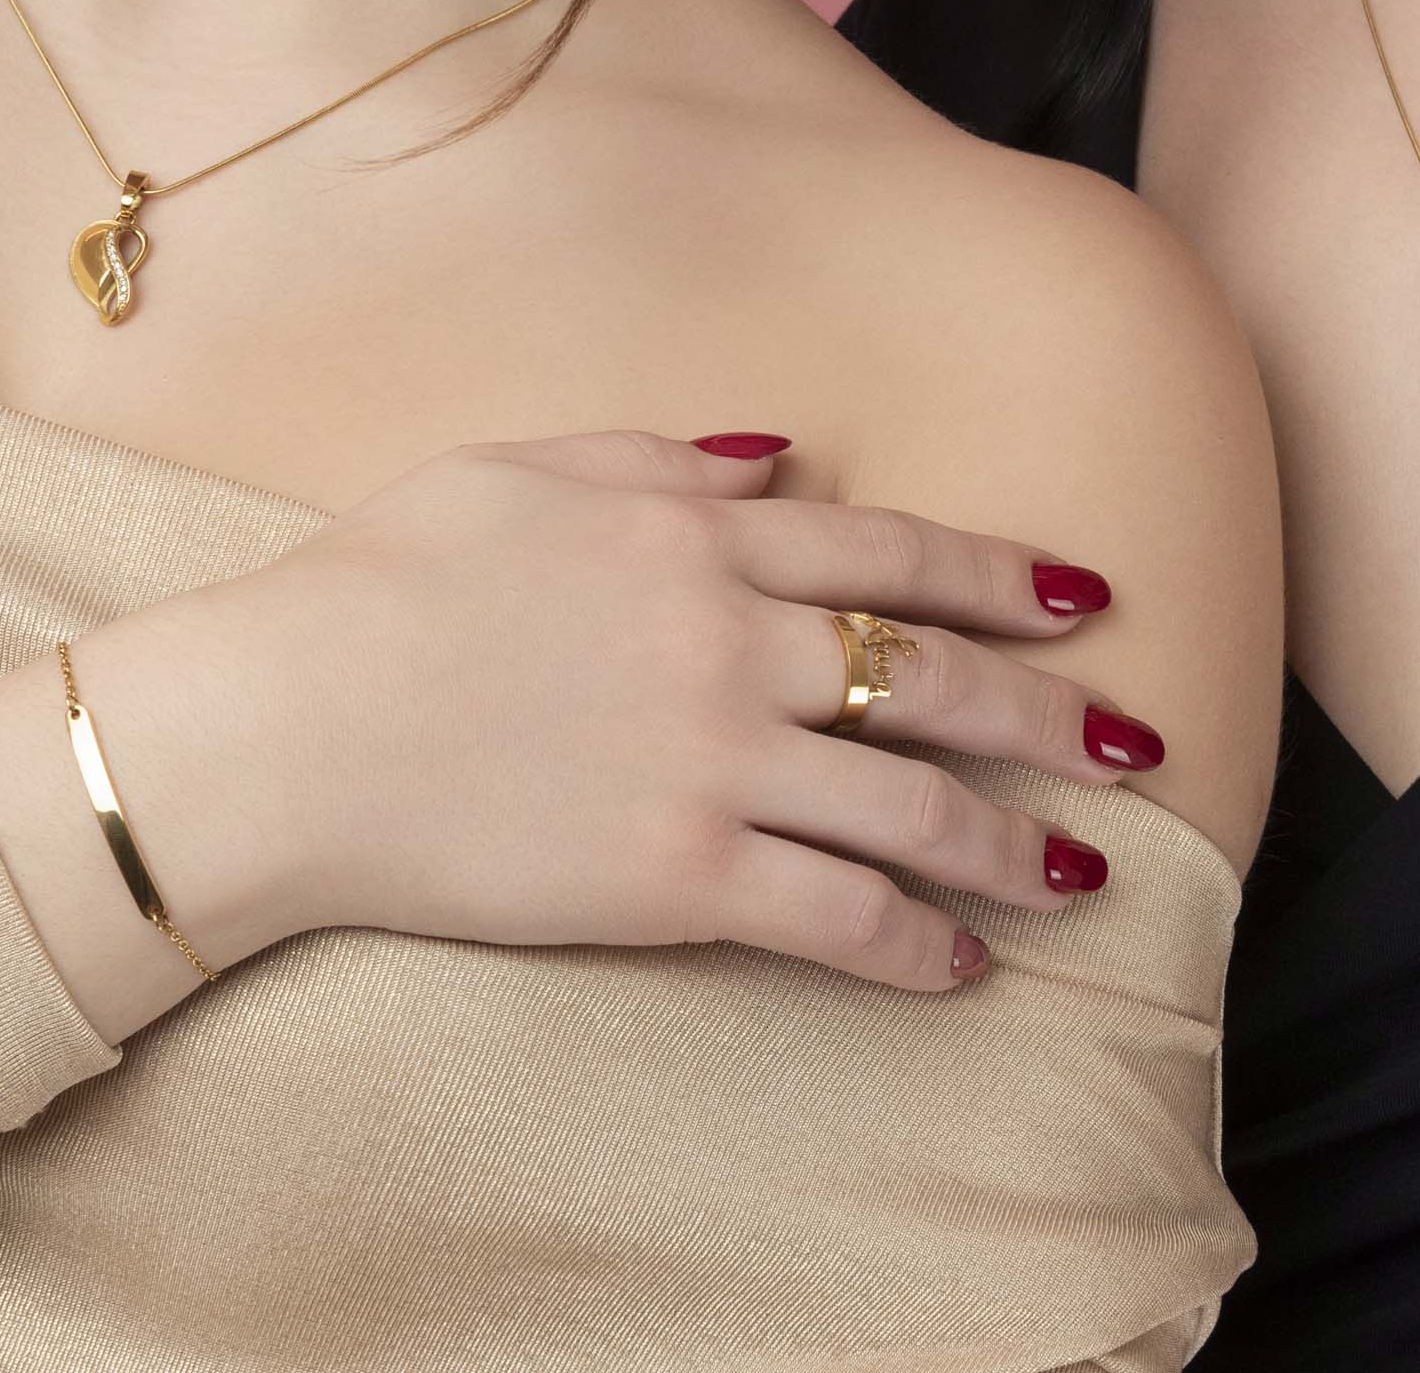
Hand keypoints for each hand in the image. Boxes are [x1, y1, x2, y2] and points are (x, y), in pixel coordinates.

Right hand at [218, 425, 1165, 994]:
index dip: (997, 576)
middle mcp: (730, 643)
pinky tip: (962, 966)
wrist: (287, 726)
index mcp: (697, 535)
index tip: (1080, 595)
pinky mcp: (676, 878)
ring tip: (1079, 872)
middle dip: (1047, 711)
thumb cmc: (384, 580)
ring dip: (1009, 843)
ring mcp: (711, 763)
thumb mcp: (524, 467)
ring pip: (908, 808)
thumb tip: (780, 451)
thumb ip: (666, 456)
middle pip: (929, 678)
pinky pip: (831, 916)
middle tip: (1132, 740)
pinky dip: (911, 944)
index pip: (889, 553)